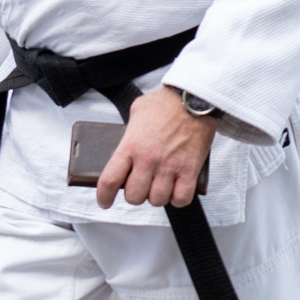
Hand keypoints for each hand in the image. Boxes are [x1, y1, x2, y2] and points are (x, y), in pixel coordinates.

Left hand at [97, 89, 217, 209]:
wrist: (195, 98)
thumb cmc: (166, 102)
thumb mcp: (137, 113)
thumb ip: (129, 133)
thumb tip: (126, 144)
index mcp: (130, 146)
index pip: (109, 181)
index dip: (104, 197)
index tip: (105, 202)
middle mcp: (148, 159)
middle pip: (134, 196)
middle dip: (135, 195)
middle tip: (141, 187)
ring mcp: (170, 166)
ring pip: (157, 200)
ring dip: (157, 196)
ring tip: (160, 187)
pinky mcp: (190, 169)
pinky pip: (181, 198)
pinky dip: (178, 198)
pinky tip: (177, 190)